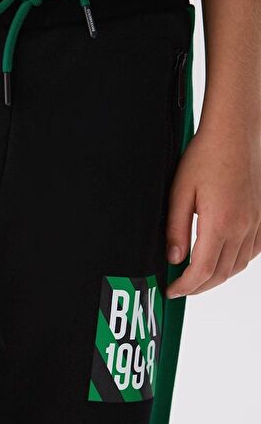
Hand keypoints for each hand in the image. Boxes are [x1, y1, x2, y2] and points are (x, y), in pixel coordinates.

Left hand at [166, 125, 260, 296]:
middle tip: (180, 288)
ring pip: (238, 266)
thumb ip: (176, 230)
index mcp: (220, 223)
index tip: (171, 290)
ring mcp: (256, 223)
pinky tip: (221, 260)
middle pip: (221, 274)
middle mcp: (243, 227)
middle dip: (198, 287)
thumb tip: (174, 259)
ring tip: (197, 278)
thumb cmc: (207, 156)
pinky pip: (251, 252)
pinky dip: (235, 263)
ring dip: (216, 278)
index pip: (202, 271)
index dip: (185, 286)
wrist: (235, 132)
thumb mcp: (179, 192)